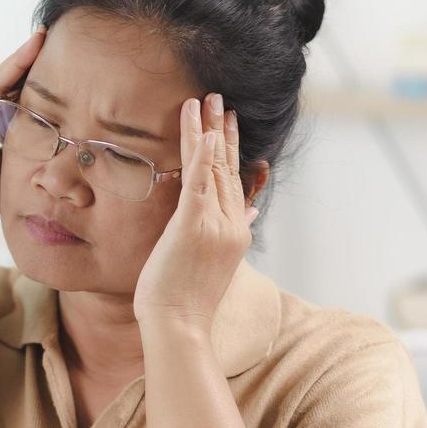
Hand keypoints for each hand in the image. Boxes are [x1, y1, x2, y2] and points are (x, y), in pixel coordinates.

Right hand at [0, 26, 46, 244]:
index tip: (67, 64)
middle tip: (56, 40)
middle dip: (32, 63)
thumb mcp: (15, 167)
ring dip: (15, 60)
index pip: (21, 97)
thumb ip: (30, 148)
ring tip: (37, 40)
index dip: (40, 81)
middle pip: (9, 83)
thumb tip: (68, 144)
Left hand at [132, 92, 258, 329]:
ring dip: (209, 130)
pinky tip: (203, 130)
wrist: (179, 328)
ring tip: (205, 100)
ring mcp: (214, 225)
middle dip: (222, 130)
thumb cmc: (184, 304)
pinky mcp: (193, 227)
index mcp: (235, 233)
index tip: (227, 124)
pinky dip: (202, 154)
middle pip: (228, 167)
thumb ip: (228, 234)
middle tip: (219, 99)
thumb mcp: (211, 265)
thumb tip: (247, 213)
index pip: (234, 182)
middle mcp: (231, 225)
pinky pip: (200, 182)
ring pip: (214, 167)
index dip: (230, 150)